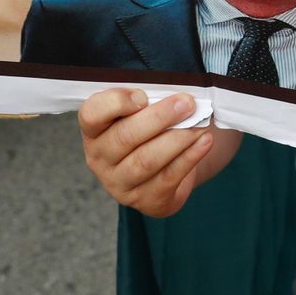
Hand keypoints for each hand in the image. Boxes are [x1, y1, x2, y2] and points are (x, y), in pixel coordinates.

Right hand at [78, 89, 215, 217]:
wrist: (167, 165)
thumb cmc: (152, 129)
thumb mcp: (143, 110)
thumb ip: (149, 99)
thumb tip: (175, 93)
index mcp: (94, 130)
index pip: (91, 114)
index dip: (115, 103)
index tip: (143, 96)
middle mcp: (99, 159)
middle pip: (125, 137)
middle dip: (159, 118)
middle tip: (187, 103)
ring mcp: (120, 184)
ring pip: (147, 160)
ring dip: (177, 139)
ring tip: (199, 123)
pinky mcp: (145, 201)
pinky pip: (168, 177)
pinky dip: (190, 157)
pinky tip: (204, 141)